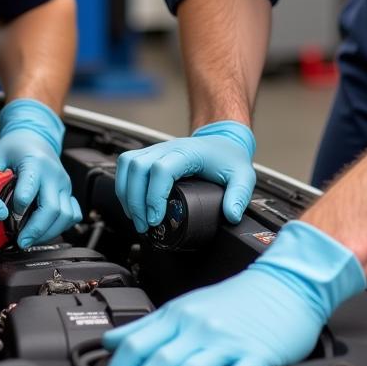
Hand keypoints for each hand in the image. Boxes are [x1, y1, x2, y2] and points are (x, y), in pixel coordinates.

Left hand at [0, 98, 81, 247]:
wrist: (35, 138)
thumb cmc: (16, 147)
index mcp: (35, 163)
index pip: (30, 189)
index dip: (19, 207)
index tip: (8, 219)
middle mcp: (54, 175)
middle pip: (52, 209)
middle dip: (36, 230)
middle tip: (20, 242)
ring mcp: (64, 185)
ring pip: (66, 216)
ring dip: (48, 232)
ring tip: (30, 239)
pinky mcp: (68, 193)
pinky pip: (72, 215)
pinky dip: (61, 227)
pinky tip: (45, 231)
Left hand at [103, 219, 365, 365]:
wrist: (286, 281)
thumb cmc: (239, 298)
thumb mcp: (187, 305)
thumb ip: (148, 325)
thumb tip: (112, 339)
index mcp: (179, 314)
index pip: (135, 342)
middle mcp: (198, 327)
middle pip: (156, 360)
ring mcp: (226, 342)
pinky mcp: (256, 357)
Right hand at [115, 121, 255, 233]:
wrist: (222, 141)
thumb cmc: (228, 157)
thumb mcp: (242, 176)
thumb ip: (239, 196)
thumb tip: (231, 215)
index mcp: (188, 152)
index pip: (161, 169)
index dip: (155, 195)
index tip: (156, 218)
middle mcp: (168, 148)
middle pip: (138, 167)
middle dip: (135, 200)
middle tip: (144, 225)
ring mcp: (157, 149)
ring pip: (128, 164)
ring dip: (126, 193)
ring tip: (136, 217)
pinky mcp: (150, 155)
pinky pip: (127, 165)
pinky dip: (124, 185)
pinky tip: (132, 204)